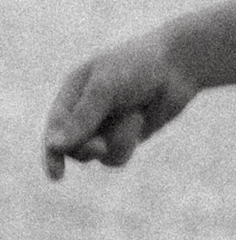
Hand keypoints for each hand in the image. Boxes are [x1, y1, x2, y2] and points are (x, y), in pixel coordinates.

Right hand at [43, 30, 194, 176]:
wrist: (179, 64)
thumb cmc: (139, 67)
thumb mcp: (106, 88)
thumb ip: (82, 118)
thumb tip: (55, 146)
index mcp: (73, 92)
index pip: (54, 129)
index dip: (52, 153)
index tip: (57, 175)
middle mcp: (85, 111)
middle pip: (73, 148)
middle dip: (87, 149)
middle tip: (100, 146)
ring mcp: (106, 126)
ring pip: (98, 156)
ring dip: (117, 139)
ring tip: (135, 115)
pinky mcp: (126, 137)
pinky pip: (117, 157)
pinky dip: (129, 141)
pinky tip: (142, 120)